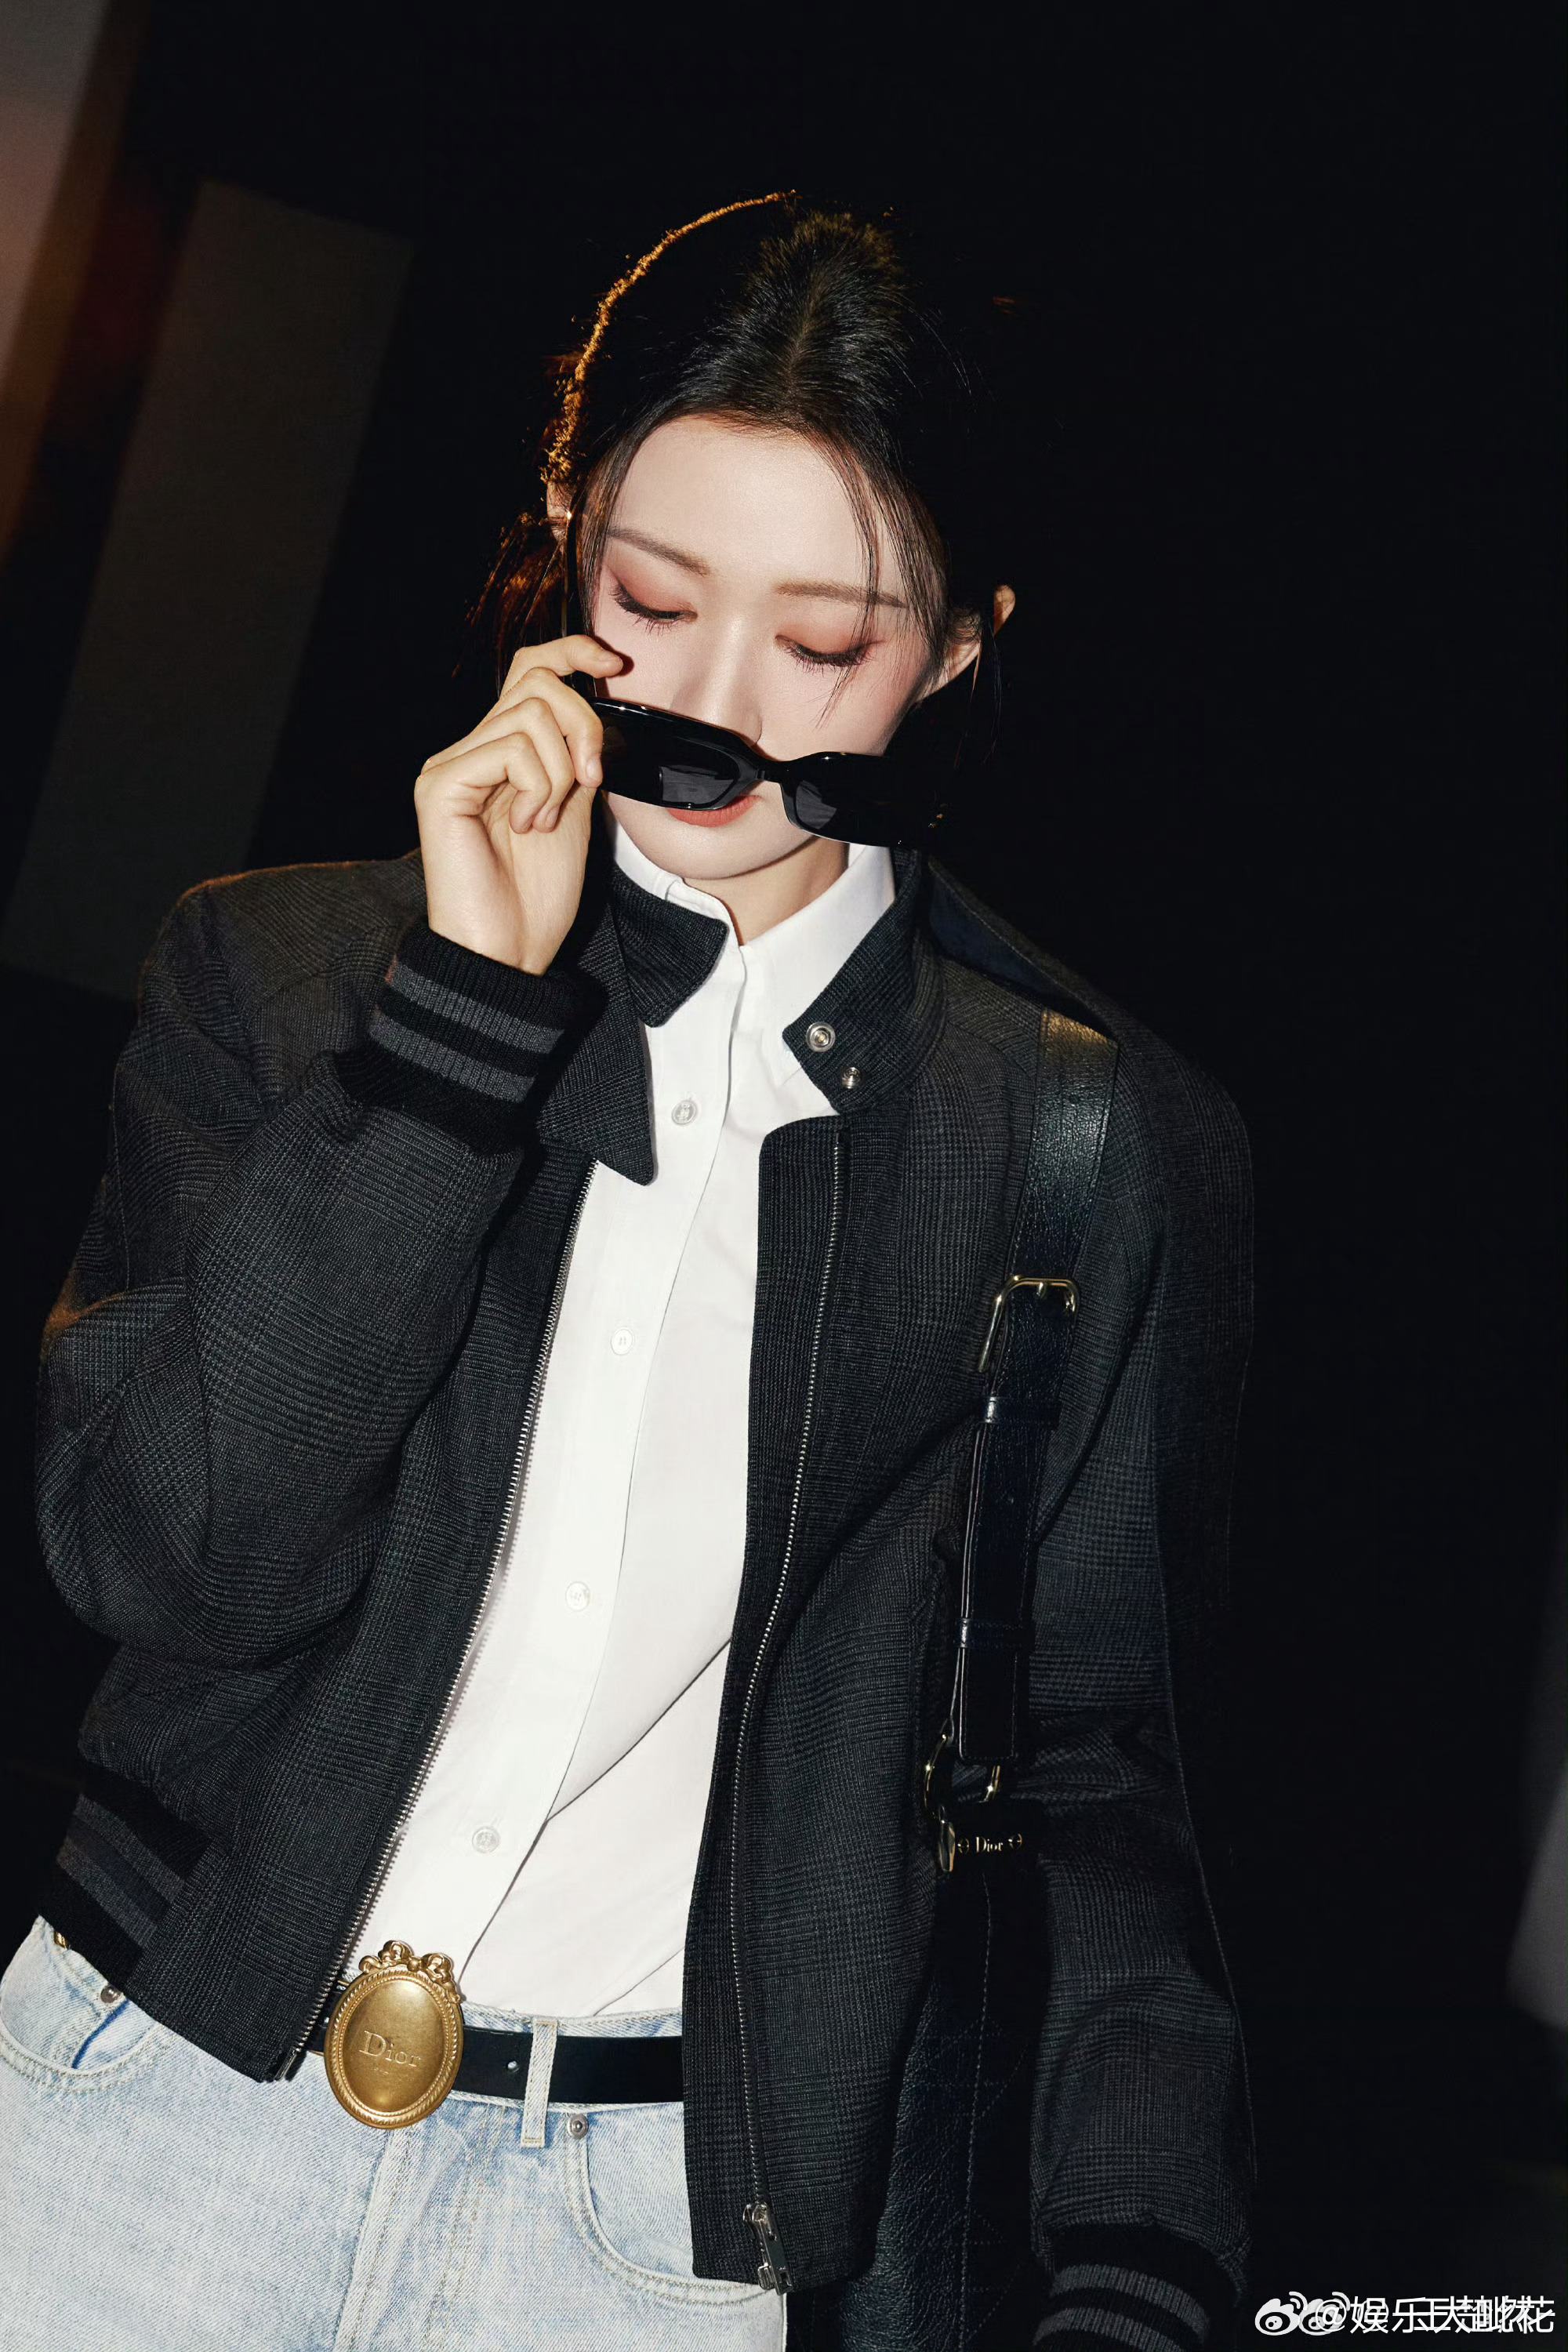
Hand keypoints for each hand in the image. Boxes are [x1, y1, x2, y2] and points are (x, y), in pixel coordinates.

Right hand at [413, 634, 623, 973]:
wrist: (508, 951)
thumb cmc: (537, 896)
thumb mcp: (575, 812)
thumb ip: (578, 760)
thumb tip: (596, 711)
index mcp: (502, 753)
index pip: (530, 670)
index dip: (572, 651)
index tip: (613, 663)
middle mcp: (470, 750)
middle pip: (537, 682)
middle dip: (584, 725)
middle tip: (590, 781)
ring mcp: (452, 764)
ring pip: (530, 713)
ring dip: (561, 770)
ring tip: (547, 818)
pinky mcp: (441, 784)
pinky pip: (510, 747)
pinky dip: (539, 785)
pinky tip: (527, 824)